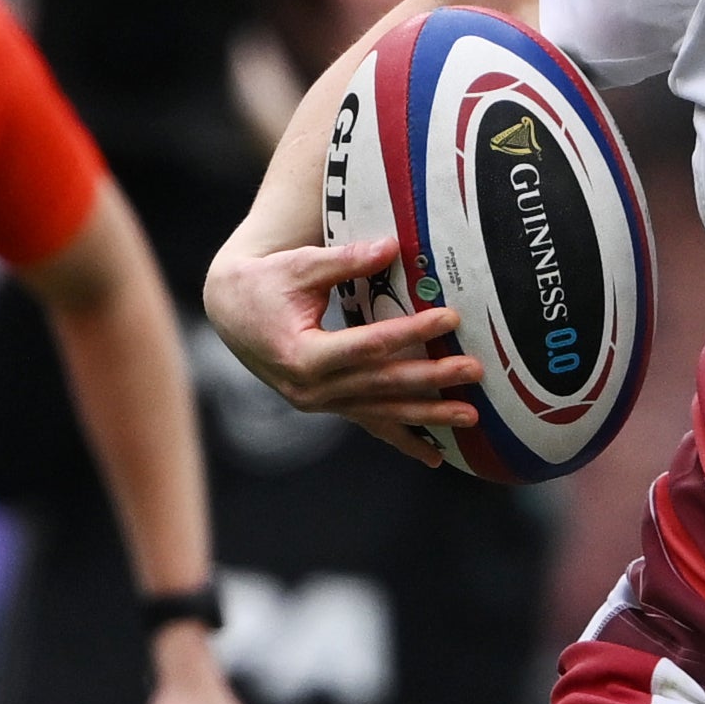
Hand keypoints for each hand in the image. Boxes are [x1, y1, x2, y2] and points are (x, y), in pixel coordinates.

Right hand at [206, 235, 478, 458]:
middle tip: (474, 369)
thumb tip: (392, 247)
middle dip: (432, 378)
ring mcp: (318, 403)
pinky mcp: (326, 406)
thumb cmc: (264, 283)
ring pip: (380, 412)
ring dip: (427, 415)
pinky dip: (403, 440)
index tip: (449, 317)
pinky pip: (369, 424)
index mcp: (302, 354)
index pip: (368, 346)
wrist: (230, 313)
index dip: (410, 331)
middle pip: (381, 384)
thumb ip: (346, 261)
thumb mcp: (300, 267)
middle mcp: (311, 389)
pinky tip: (435, 456)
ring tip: (469, 415)